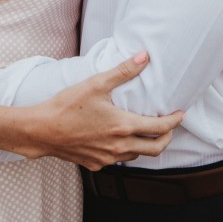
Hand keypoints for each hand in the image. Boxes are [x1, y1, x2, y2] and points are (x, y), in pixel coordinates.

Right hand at [16, 52, 183, 169]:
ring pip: (137, 157)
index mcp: (122, 126)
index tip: (180, 114)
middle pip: (155, 149)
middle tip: (171, 127)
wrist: (41, 130)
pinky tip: (119, 139)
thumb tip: (144, 56)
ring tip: (147, 131)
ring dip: (146, 145)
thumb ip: (123, 71)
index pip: (159, 128)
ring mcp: (107, 159)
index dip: (174, 121)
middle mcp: (119, 147)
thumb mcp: (96, 83)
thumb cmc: (67, 105)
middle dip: (167, 138)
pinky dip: (126, 151)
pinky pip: (118, 160)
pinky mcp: (95, 164)